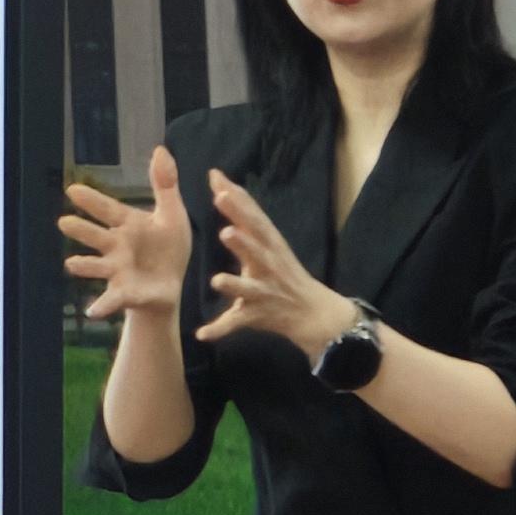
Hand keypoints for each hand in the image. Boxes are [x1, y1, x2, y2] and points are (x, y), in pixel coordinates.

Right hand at [56, 149, 188, 324]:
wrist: (169, 285)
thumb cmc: (166, 247)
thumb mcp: (172, 214)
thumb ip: (164, 185)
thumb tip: (160, 148)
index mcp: (128, 225)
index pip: (108, 209)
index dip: (91, 200)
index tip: (72, 189)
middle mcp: (116, 246)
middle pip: (97, 236)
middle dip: (82, 230)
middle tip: (63, 222)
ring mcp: (117, 270)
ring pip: (97, 266)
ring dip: (85, 265)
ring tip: (71, 264)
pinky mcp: (125, 293)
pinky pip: (111, 299)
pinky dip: (101, 305)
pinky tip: (91, 311)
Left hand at [200, 169, 355, 358]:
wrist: (313, 313)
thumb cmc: (282, 270)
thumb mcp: (267, 240)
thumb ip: (241, 213)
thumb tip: (218, 180)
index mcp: (269, 245)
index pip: (253, 218)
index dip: (237, 200)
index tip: (217, 181)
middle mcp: (270, 266)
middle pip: (256, 250)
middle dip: (243, 240)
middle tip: (225, 229)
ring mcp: (265, 292)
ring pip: (249, 289)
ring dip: (236, 285)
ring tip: (218, 280)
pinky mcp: (258, 315)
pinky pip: (238, 323)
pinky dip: (220, 329)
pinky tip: (202, 334)